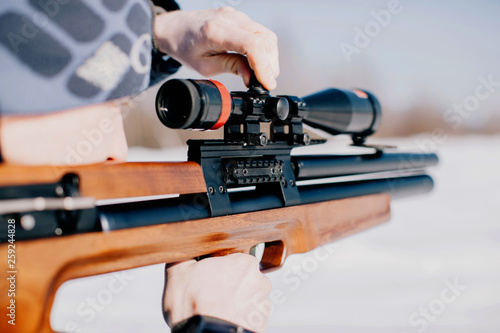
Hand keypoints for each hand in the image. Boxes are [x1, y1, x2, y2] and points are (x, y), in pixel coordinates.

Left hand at [154, 7, 278, 89]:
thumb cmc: (185, 47)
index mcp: (216, 31)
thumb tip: (252, 77)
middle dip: (270, 65)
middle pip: (264, 39)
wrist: (174, 29)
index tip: (267, 83)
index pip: (252, 45)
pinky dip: (264, 49)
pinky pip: (260, 32)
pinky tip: (258, 62)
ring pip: (266, 35)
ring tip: (263, 74)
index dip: (264, 66)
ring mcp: (235, 15)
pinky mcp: (239, 17)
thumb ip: (231, 68)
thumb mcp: (205, 66)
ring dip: (270, 57)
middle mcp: (228, 18)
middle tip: (265, 82)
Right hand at [163, 253, 272, 331]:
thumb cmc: (193, 306)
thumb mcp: (178, 272)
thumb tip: (183, 249)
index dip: (219, 268)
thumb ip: (184, 254)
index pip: (234, 258)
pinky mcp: (260, 324)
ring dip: (234, 302)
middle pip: (242, 278)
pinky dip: (238, 317)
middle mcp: (260, 282)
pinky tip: (223, 319)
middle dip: (228, 285)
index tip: (207, 277)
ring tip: (215, 310)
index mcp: (245, 263)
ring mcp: (262, 305)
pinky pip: (249, 316)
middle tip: (209, 295)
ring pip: (247, 298)